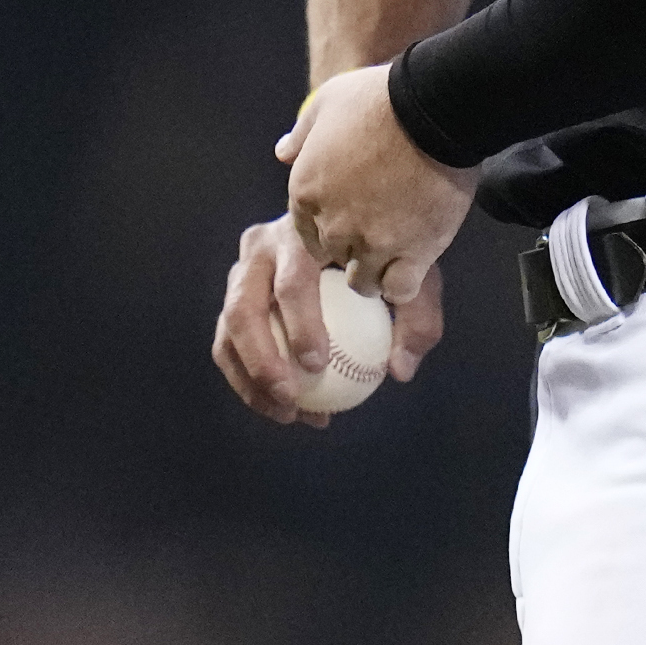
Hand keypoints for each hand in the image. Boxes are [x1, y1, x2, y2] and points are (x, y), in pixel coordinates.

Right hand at [210, 211, 446, 424]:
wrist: (356, 229)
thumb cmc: (386, 255)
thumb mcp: (412, 277)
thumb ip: (417, 318)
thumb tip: (400, 370)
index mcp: (302, 233)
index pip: (294, 281)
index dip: (301, 325)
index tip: (318, 365)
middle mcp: (260, 247)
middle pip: (244, 307)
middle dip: (261, 359)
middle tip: (291, 397)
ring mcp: (241, 271)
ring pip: (228, 331)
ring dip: (250, 380)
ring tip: (288, 414)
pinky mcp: (233, 297)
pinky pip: (229, 345)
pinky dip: (250, 382)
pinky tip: (286, 410)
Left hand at [279, 64, 476, 306]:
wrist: (432, 107)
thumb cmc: (380, 99)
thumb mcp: (327, 102)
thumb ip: (301, 134)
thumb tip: (283, 151)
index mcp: (307, 190)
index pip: (306, 231)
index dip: (328, 227)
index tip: (350, 221)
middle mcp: (333, 223)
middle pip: (333, 257)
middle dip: (351, 250)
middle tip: (377, 235)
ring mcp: (372, 242)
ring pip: (362, 282)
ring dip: (374, 273)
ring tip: (395, 257)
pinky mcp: (412, 252)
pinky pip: (398, 288)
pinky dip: (403, 283)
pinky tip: (413, 266)